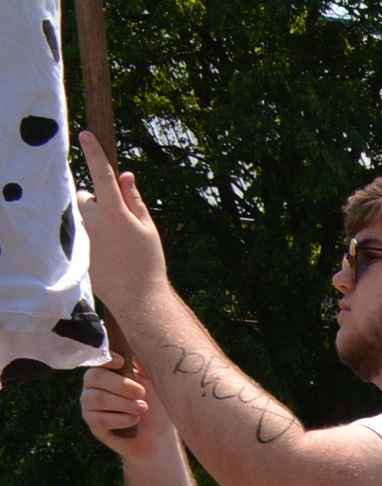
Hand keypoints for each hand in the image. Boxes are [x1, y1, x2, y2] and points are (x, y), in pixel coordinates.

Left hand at [73, 132, 169, 309]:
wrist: (136, 297)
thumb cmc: (148, 262)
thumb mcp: (148, 228)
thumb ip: (134, 199)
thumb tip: (124, 176)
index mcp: (114, 212)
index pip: (102, 174)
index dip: (94, 153)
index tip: (85, 134)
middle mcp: (92, 220)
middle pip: (84, 196)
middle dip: (95, 201)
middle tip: (116, 219)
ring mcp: (81, 235)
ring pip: (81, 216)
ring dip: (92, 220)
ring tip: (112, 243)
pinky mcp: (76, 249)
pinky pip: (80, 235)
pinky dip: (91, 240)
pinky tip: (107, 257)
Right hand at [78, 360, 170, 464]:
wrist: (159, 439)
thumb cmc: (157, 409)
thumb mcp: (154, 385)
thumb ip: (143, 366)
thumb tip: (139, 346)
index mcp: (107, 372)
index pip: (97, 360)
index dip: (106, 359)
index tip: (122, 362)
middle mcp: (93, 386)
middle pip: (94, 377)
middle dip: (121, 385)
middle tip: (142, 393)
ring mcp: (89, 405)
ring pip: (98, 398)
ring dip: (124, 403)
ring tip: (143, 408)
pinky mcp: (93, 424)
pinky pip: (101, 418)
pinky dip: (122, 419)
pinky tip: (135, 420)